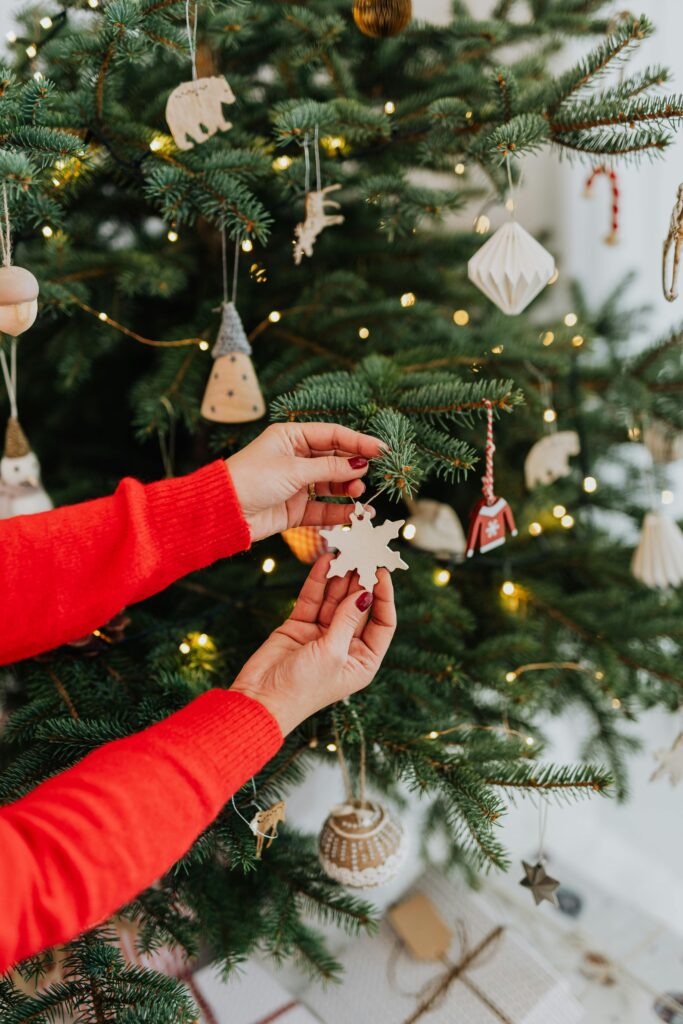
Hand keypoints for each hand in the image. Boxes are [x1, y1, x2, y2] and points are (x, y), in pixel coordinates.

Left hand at [226, 423, 383, 542]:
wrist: (224, 513)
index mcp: (291, 437)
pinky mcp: (295, 509)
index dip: (358, 441)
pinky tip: (355, 514)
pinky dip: (339, 511)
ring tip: (359, 494)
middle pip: (335, 459)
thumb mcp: (294, 469)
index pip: (333, 435)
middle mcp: (295, 458)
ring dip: (348, 490)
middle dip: (354, 467)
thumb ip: (330, 467)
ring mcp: (296, 484)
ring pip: (331, 484)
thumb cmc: (252, 479)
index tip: (382, 450)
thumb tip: (360, 464)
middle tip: (368, 475)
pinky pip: (323, 508)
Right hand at [230, 555, 395, 734]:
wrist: (260, 700)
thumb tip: (366, 593)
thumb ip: (348, 619)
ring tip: (346, 550)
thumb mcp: (333, 653)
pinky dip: (318, 581)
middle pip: (358, 606)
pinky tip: (325, 561)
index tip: (382, 572)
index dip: (384, 597)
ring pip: (335, 599)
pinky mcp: (299, 626)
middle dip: (361, 580)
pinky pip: (313, 599)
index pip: (383, 623)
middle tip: (364, 552)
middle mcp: (346, 646)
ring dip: (341, 576)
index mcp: (363, 661)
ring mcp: (322, 635)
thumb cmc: (303, 687)